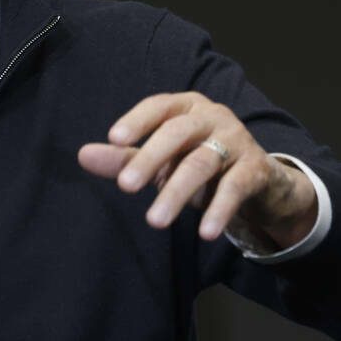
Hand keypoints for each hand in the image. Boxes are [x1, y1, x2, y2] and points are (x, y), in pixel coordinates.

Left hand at [76, 92, 317, 247]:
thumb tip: (82, 155)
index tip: (114, 138)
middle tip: (125, 186)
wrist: (258, 180)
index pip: (158, 107)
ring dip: (177, 193)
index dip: (137, 120)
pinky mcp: (255, 169)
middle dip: (150, 158)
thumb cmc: (196, 161)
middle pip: (177, 133)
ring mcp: (236, 139)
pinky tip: (205, 234)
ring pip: (202, 163)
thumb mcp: (160, 160)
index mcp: (185, 106)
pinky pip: (235, 188)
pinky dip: (219, 210)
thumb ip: (124, 158)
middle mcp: (212, 116)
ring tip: (154, 221)